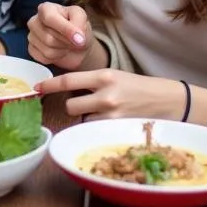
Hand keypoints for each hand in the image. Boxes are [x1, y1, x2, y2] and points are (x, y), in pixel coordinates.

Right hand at [27, 2, 91, 69]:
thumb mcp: (82, 18)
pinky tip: (59, 51)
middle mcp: (35, 20)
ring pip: (47, 50)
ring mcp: (32, 36)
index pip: (48, 18)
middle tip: (73, 40)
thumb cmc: (78, 28)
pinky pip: (43, 58)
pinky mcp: (32, 49)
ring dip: (62, 51)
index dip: (64, 29)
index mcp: (46, 8)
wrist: (77, 45)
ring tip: (66, 45)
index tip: (80, 39)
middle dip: (66, 42)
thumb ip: (79, 22)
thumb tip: (77, 37)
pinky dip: (56, 58)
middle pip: (49, 38)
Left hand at [35, 68, 184, 119]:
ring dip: (87, 119)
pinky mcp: (118, 129)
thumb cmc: (139, 88)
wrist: (168, 100)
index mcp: (104, 75)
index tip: (37, 87)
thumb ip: (94, 83)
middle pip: (71, 106)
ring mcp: (112, 114)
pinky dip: (98, 129)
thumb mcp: (116, 77)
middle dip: (74, 107)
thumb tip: (69, 90)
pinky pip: (96, 131)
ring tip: (104, 114)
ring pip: (83, 120)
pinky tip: (111, 123)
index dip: (50, 85)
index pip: (68, 80)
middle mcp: (106, 94)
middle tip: (86, 105)